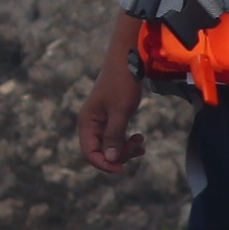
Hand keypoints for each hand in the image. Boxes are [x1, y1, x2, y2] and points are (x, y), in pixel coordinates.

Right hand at [79, 16, 147, 174]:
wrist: (128, 60)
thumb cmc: (122, 82)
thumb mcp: (120, 110)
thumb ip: (114, 135)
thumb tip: (109, 158)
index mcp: (87, 121)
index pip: (89, 153)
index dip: (104, 164)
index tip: (123, 169)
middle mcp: (91, 123)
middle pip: (101, 151)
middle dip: (120, 154)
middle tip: (139, 146)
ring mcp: (101, 121)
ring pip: (110, 146)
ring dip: (126, 149)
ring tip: (141, 142)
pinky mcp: (111, 117)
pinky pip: (117, 137)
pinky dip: (128, 142)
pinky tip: (140, 140)